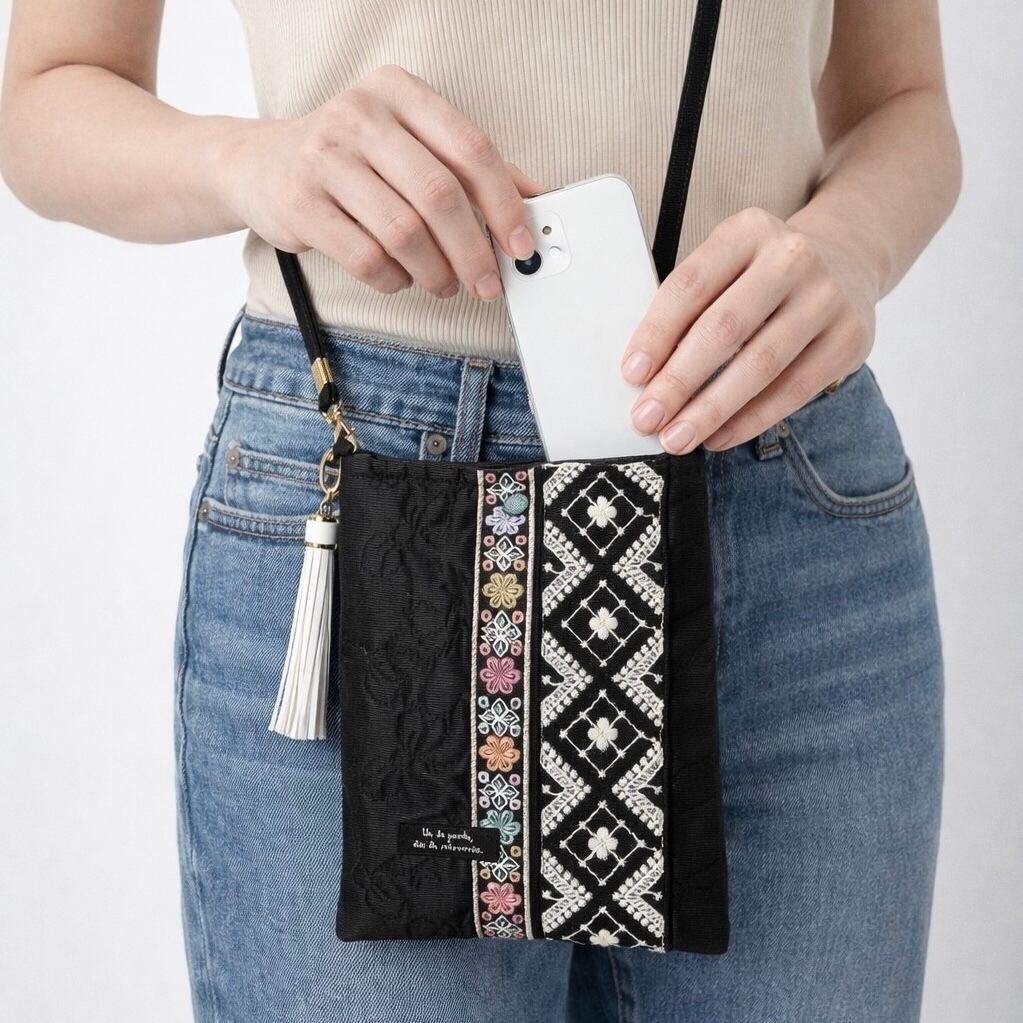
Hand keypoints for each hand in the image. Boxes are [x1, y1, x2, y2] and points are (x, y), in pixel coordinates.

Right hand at [214, 64, 544, 299]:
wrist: (260, 165)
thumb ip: (467, 167)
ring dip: (435, 272)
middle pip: (439, 195)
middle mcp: (360, 114)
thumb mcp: (410, 145)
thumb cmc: (353, 160)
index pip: (470, 149)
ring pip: (403, 232)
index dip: (504, 204)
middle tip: (486, 284)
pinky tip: (400, 278)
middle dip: (473, 251)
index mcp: (399, 92)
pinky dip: (394, 280)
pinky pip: (366, 258)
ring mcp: (325, 157)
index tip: (521, 246)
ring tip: (443, 284)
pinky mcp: (300, 203)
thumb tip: (534, 199)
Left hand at [621, 207, 878, 452]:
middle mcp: (791, 258)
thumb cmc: (760, 277)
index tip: (631, 376)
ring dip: (712, 409)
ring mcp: (827, 297)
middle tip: (647, 419)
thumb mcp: (726, 268)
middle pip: (724, 328)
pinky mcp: (851, 338)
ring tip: (678, 439)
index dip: (657, 333)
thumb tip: (644, 378)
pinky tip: (718, 438)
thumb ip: (689, 310)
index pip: (690, 285)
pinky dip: (751, 419)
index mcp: (746, 232)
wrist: (846, 261)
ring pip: (761, 365)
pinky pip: (794, 390)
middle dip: (679, 381)